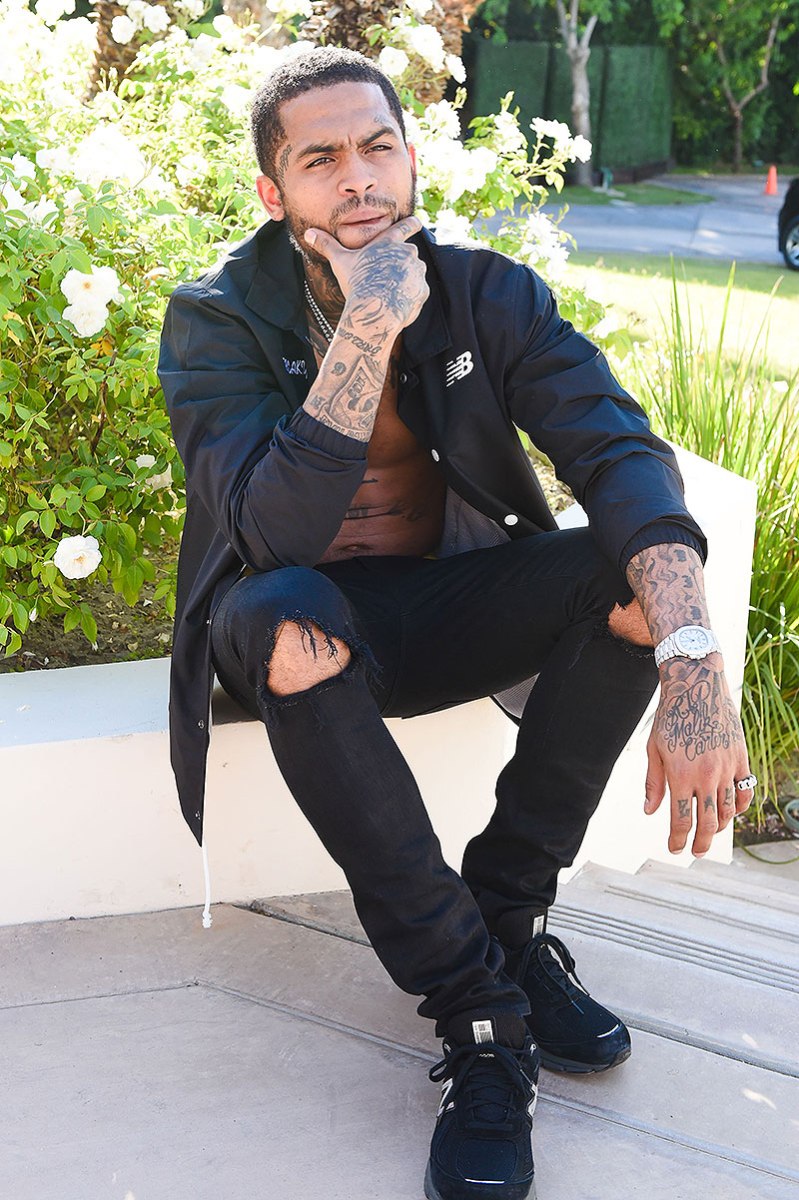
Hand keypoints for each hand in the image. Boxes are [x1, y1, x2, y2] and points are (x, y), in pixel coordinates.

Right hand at [305, 216, 428, 332]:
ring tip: (388, 293)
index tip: (417, 222)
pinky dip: (409, 297)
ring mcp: (418, 272)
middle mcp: (408, 253)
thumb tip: (308, 233)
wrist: (374, 311)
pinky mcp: (422, 291)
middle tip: (385, 277)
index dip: (412, 223)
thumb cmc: (357, 283)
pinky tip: (395, 304)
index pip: (407, 226)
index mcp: (390, 242)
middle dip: (400, 264)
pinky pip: (417, 292)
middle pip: (408, 254)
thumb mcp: (340, 261)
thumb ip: (327, 245)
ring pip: (414, 274)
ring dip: (406, 280)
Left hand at [643, 654, 753, 854]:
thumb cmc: (670, 718)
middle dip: (701, 843)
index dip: (678, 840)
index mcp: (680, 774)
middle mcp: (706, 775)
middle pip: (707, 823)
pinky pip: (745, 791)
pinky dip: (739, 807)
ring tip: (710, 832)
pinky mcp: (741, 758)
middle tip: (696, 851)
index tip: (675, 849)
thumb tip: (650, 812)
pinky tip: (730, 812)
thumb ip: (653, 783)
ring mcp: (727, 767)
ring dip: (719, 827)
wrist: (697, 686)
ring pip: (728, 811)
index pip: (681, 820)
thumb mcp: (654, 749)